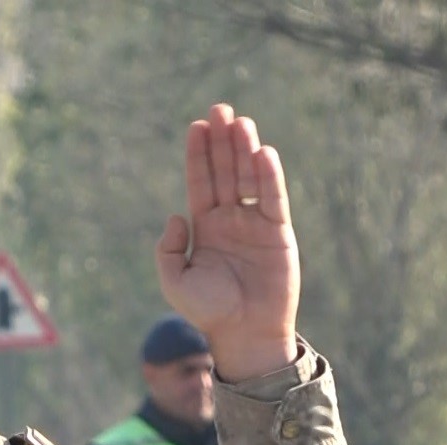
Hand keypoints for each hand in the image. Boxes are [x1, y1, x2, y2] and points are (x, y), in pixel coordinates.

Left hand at [155, 103, 299, 380]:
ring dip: (244, 150)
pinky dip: (269, 177)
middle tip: (220, 109)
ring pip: (250, 178)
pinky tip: (263, 153)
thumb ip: (168, 250)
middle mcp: (230, 220)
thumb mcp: (175, 282)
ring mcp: (255, 225)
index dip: (199, 154)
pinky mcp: (278, 234)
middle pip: (225, 171)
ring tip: (240, 122)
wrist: (243, 333)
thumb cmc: (208, 312)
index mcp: (205, 228)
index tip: (196, 126)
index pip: (201, 182)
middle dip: (222, 141)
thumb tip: (176, 216)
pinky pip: (273, 199)